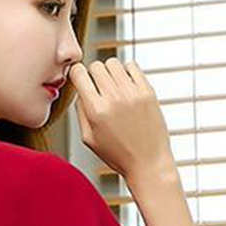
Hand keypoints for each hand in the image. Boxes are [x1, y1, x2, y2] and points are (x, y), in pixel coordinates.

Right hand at [68, 58, 172, 179]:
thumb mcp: (89, 139)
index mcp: (96, 110)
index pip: (78, 73)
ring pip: (113, 63)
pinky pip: (132, 66)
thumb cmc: (118, 155)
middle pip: (95, 66)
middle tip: (98, 88)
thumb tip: (80, 90)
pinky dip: (126, 71)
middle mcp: (113, 98)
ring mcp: (132, 93)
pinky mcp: (148, 92)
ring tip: (113, 86)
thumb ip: (81, 112)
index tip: (80, 80)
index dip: (76, 74)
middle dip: (93, 74)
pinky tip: (126, 85)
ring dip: (109, 71)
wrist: (148, 163)